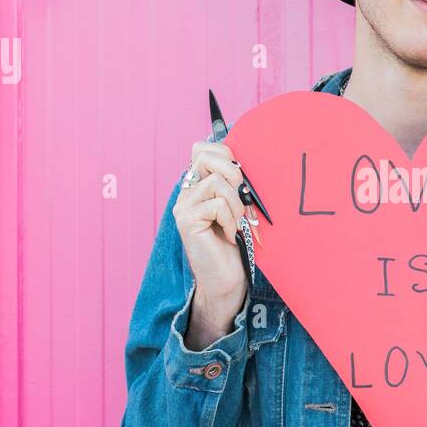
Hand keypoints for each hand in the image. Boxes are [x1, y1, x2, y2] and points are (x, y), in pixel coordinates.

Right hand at [172, 139, 249, 312]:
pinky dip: (230, 220)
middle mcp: (186, 191)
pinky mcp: (186, 220)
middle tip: (240, 200)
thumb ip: (234, 182)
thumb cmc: (237, 241)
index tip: (239, 179)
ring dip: (236, 205)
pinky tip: (228, 235)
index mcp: (198, 184)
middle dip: (233, 174)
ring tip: (235, 224)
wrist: (227, 278)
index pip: (201, 148)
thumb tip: (243, 161)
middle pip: (205, 156)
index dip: (224, 154)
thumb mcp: (238, 205)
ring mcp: (182, 206)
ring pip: (216, 183)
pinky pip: (217, 205)